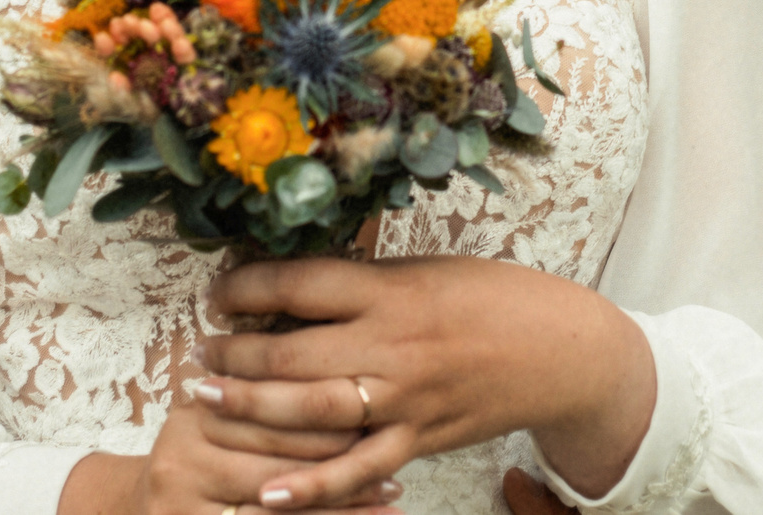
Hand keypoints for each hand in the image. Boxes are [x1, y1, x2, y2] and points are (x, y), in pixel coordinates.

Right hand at [56, 403, 403, 514]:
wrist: (132, 509)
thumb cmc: (198, 451)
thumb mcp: (216, 410)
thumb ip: (260, 383)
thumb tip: (332, 338)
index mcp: (196, 409)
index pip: (272, 408)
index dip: (328, 410)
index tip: (377, 404)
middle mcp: (182, 454)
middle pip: (277, 459)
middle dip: (341, 461)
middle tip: (393, 457)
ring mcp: (182, 504)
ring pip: (278, 506)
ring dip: (341, 504)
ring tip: (390, 496)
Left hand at [196, 255, 653, 509]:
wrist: (561, 350)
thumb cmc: (494, 298)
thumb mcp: (428, 270)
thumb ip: (367, 283)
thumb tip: (296, 287)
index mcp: (393, 290)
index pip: (301, 285)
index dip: (247, 287)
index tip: (217, 292)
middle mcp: (393, 345)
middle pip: (292, 352)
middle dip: (235, 354)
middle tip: (201, 353)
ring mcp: (405, 399)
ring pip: (310, 410)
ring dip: (251, 406)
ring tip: (208, 397)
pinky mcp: (419, 440)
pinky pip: (357, 470)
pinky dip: (312, 487)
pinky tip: (268, 494)